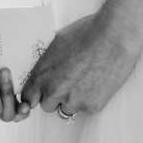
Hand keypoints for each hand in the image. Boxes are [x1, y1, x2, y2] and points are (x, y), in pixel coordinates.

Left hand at [19, 13, 140, 116]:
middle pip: (47, 106)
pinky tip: (99, 82)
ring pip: (67, 110)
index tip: (40, 95)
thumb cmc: (88, 32)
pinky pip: (87, 109)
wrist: (114, 34)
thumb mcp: (57, 42)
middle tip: (70, 83)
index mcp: (42, 75)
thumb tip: (43, 66)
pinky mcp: (92, 106)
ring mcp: (73, 100)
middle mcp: (54, 91)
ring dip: (73, 100)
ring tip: (86, 81)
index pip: (28, 98)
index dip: (35, 96)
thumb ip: (47, 60)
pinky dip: (92, 99)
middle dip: (56, 97)